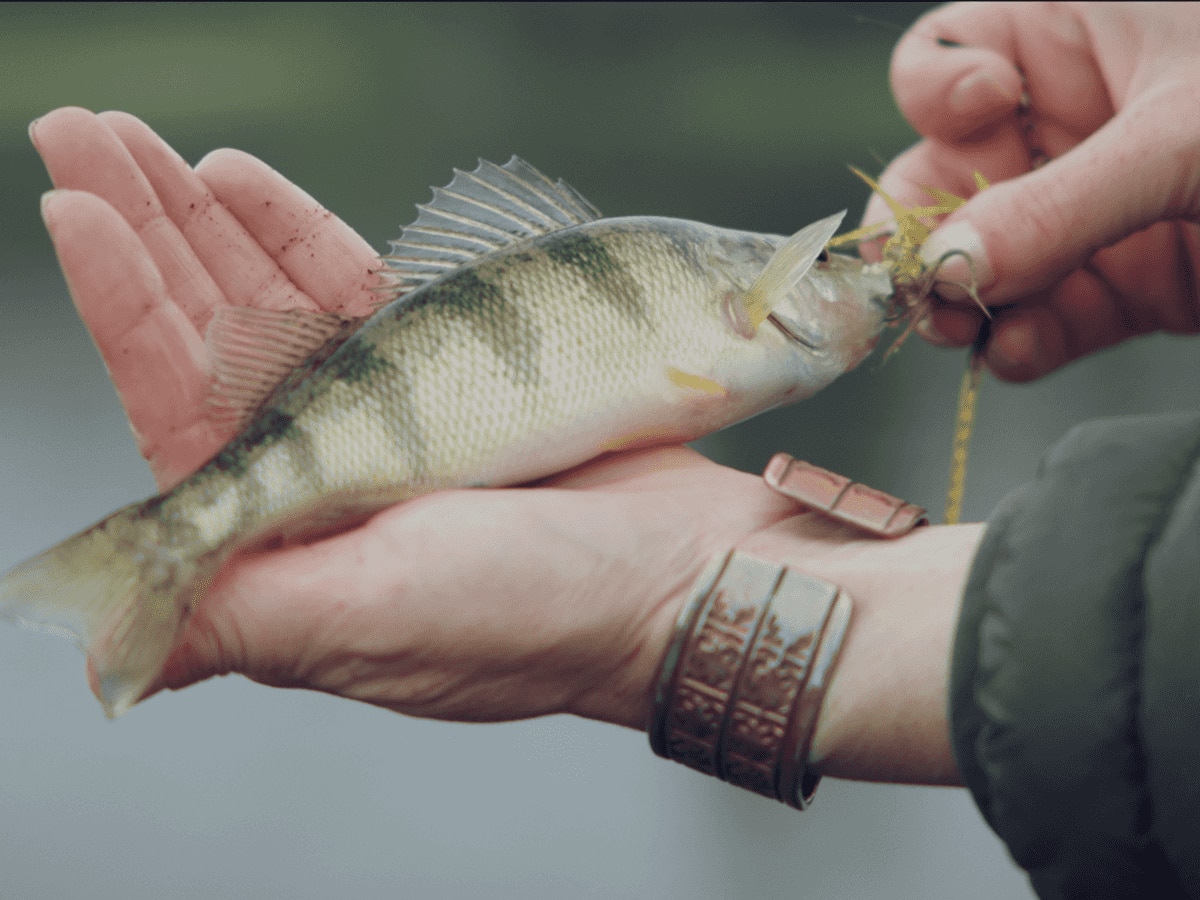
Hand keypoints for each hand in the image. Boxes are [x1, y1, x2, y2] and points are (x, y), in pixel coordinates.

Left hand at [30, 108, 802, 727]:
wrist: (684, 578)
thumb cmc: (538, 609)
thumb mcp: (372, 620)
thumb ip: (237, 616)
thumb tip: (106, 659)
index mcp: (285, 540)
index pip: (175, 407)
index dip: (123, 305)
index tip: (77, 203)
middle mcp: (323, 480)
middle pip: (209, 340)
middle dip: (148, 238)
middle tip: (87, 132)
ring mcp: (387, 423)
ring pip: (274, 306)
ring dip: (209, 224)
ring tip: (149, 144)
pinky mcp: (451, 381)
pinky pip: (357, 294)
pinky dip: (302, 237)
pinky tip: (252, 183)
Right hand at [868, 2, 1199, 380]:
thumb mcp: (1182, 136)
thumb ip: (1058, 205)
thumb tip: (945, 268)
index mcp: (1077, 37)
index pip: (953, 55)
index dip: (935, 91)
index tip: (971, 117)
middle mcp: (1071, 125)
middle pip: (947, 180)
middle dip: (927, 238)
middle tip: (923, 283)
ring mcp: (1094, 213)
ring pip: (988, 264)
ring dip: (966, 305)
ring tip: (965, 329)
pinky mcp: (1129, 287)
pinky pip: (1048, 321)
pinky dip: (1024, 345)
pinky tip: (1016, 353)